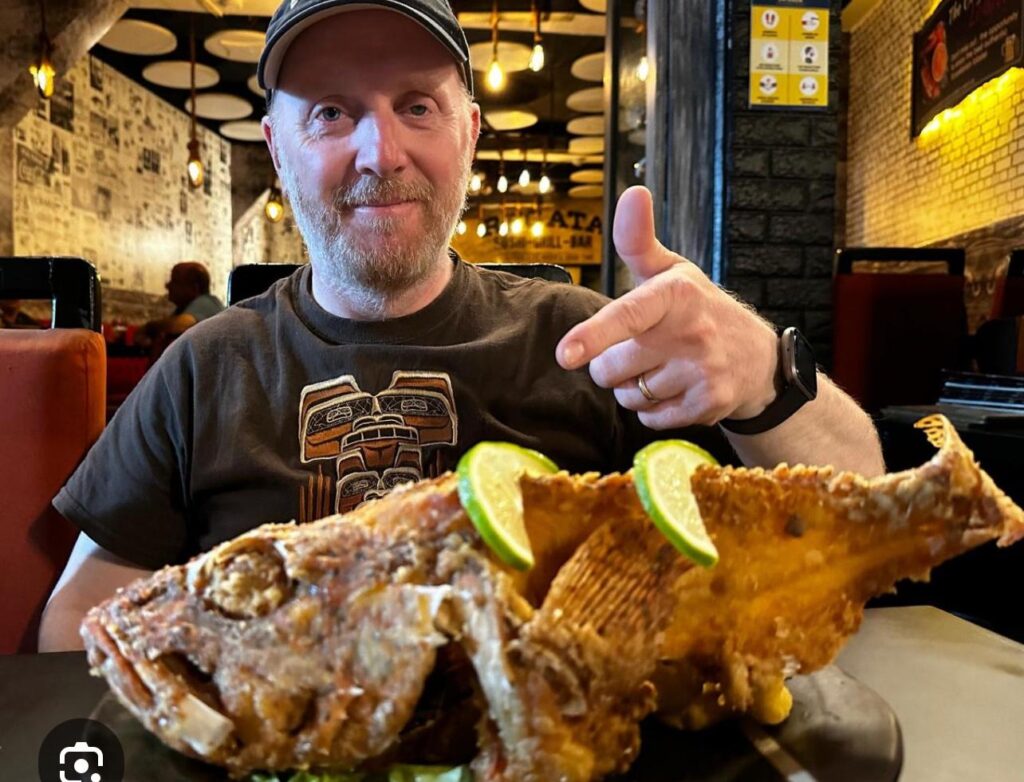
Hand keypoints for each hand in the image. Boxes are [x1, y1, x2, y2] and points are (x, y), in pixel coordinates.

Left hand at [556, 186, 779, 429]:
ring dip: (632, 388)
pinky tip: (674, 390)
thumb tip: (633, 192)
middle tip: (638, 350)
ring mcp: (702, 371)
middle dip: (610, 365)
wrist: (759, 358)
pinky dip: (652, 410)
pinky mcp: (708, 405)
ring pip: (628, 396)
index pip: (629, 315)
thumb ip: (638, 241)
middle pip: (610, 368)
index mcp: (676, 294)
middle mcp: (691, 332)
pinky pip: (649, 418)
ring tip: (661, 368)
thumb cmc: (699, 310)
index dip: (595, 335)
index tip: (566, 353)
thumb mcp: (671, 272)